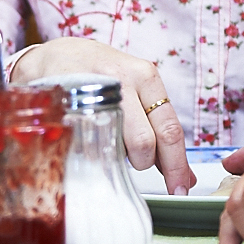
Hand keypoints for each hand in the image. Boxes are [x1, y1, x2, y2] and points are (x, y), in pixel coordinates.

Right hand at [11, 38, 195, 195]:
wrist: (58, 55)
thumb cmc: (102, 76)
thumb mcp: (136, 90)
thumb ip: (160, 129)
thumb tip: (186, 177)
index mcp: (146, 76)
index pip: (169, 129)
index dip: (177, 166)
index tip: (180, 188)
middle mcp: (122, 79)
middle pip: (144, 142)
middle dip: (142, 161)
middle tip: (133, 158)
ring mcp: (93, 90)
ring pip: (116, 146)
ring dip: (116, 154)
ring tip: (108, 136)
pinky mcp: (69, 103)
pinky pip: (87, 144)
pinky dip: (92, 151)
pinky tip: (89, 137)